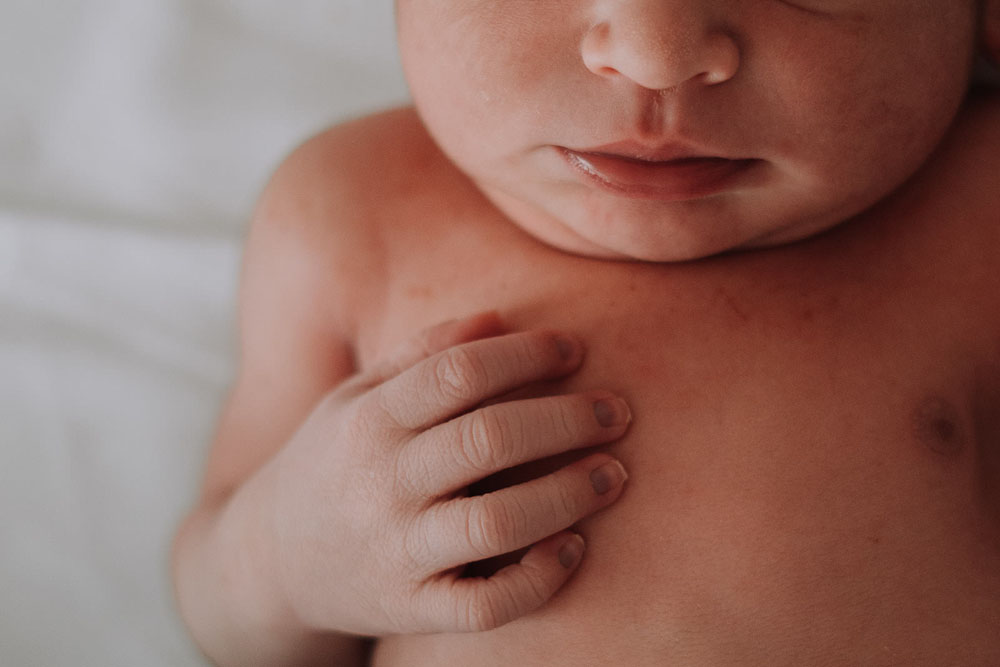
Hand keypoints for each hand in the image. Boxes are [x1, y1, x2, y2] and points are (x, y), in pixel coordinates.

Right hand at [268, 312, 630, 635]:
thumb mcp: (357, 396)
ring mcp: (395, 551)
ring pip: (496, 523)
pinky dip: (538, 580)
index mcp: (368, 419)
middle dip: (568, 419)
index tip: (576, 349)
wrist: (271, 561)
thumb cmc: (333, 460)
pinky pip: (485, 605)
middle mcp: (380, 483)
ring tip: (614, 474)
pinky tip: (573, 549)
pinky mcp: (410, 608)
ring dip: (569, 495)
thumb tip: (499, 317)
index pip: (459, 372)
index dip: (527, 354)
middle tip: (618, 411)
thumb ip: (423, 353)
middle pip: (489, 439)